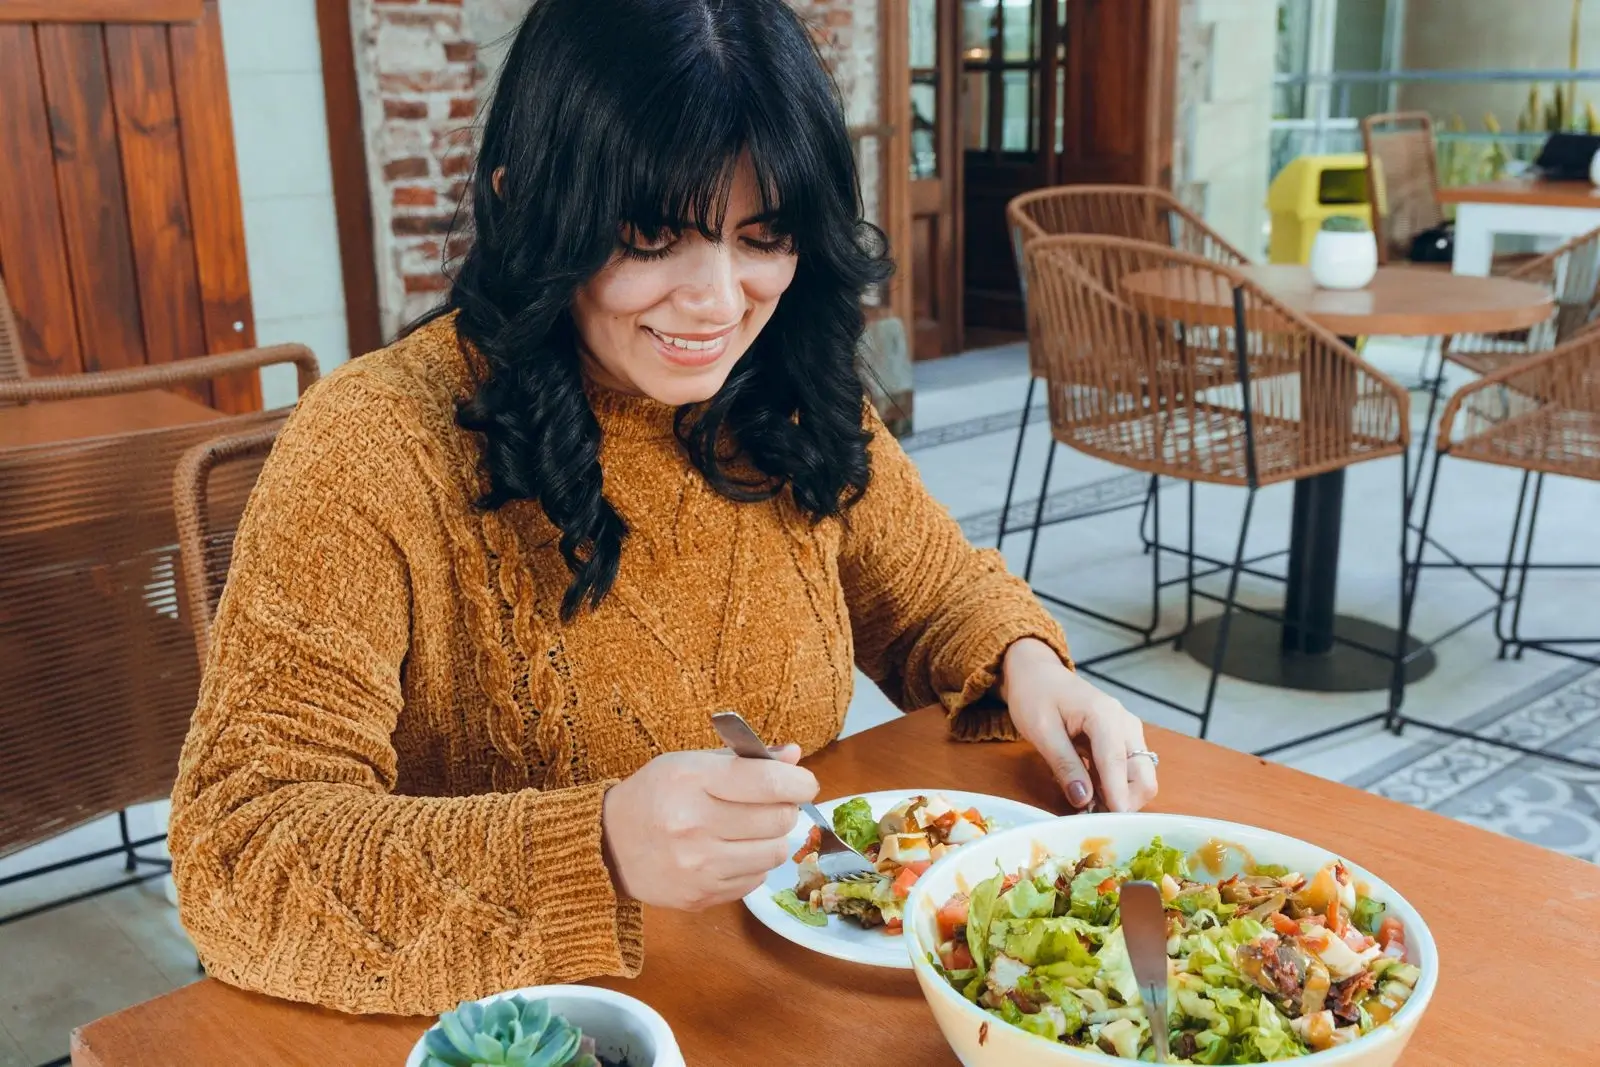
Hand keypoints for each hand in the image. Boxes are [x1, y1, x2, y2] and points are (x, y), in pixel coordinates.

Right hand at [601, 746, 817, 910]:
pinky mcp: (701, 896)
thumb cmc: (654, 795)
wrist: (607, 845)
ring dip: (772, 838)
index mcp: (692, 781)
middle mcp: (694, 826)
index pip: (769, 782)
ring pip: (774, 853)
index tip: (804, 783)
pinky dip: (753, 864)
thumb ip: (744, 760)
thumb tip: (793, 756)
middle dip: (785, 809)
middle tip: (772, 804)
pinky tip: (731, 852)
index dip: (799, 782)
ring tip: (750, 829)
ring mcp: (698, 867)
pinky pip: (756, 880)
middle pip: (778, 819)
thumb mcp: (691, 763)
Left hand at [1000, 638, 1157, 812]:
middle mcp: (1125, 724)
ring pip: (1139, 776)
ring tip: (1088, 809)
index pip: (1118, 762)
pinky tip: (1090, 796)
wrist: (1037, 674)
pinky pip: (1127, 772)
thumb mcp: (1041, 731)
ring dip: (1119, 797)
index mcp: (1105, 715)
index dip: (1116, 796)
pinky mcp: (1122, 741)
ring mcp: (1128, 732)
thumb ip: (1064, 765)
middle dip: (1125, 801)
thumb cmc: (1035, 696)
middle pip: (1143, 774)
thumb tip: (1083, 800)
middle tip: (1093, 818)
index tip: (1112, 823)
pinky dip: (1113, 788)